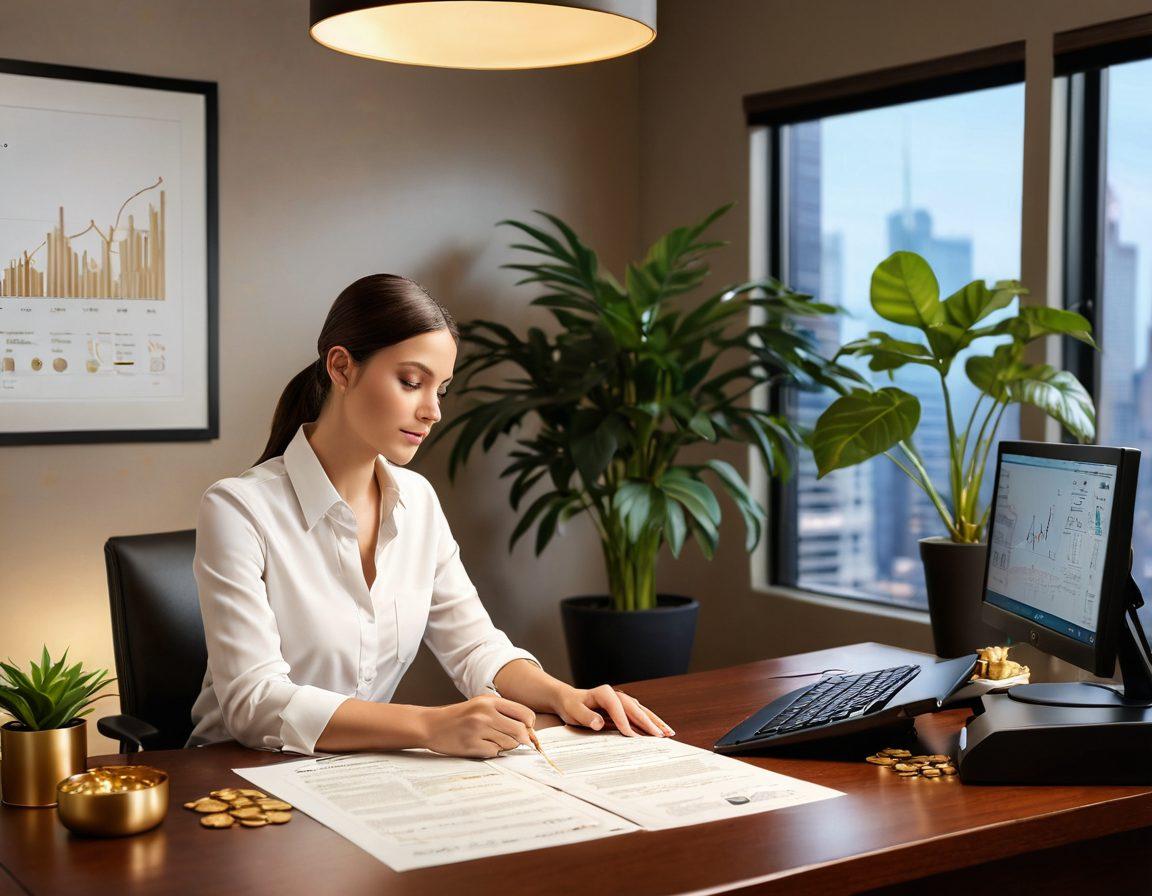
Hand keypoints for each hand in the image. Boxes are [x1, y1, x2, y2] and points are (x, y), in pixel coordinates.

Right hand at [421, 694, 535, 758]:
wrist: (431, 725)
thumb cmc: (460, 716)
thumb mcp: (481, 704)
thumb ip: (503, 712)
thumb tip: (529, 731)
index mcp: (490, 701)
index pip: (524, 713)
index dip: (530, 725)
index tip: (526, 730)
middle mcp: (485, 714)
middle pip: (520, 731)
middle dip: (522, 740)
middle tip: (517, 742)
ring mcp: (478, 730)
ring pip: (509, 744)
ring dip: (506, 747)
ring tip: (494, 741)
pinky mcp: (471, 745)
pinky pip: (494, 753)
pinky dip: (493, 752)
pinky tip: (482, 746)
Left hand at [552, 684, 674, 737]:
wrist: (570, 700)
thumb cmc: (571, 706)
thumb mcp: (573, 711)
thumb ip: (586, 716)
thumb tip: (599, 723)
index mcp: (604, 693)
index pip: (617, 707)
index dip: (624, 721)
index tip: (630, 735)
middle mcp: (616, 695)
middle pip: (634, 708)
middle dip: (647, 722)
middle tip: (659, 736)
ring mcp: (623, 701)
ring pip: (642, 711)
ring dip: (655, 722)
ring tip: (668, 733)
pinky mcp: (625, 709)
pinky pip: (640, 716)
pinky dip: (652, 723)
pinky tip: (662, 731)